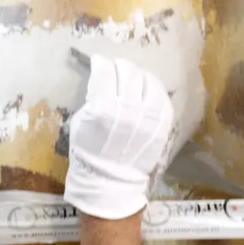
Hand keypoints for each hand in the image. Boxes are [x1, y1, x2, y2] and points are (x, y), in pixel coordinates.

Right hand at [63, 54, 173, 219]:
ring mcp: (148, 117)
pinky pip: (162, 98)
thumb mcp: (80, 122)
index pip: (104, 72)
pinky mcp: (162, 125)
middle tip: (116, 68)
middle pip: (128, 72)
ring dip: (139, 74)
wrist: (111, 182)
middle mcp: (127, 108)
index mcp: (102, 108)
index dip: (100, 63)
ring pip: (148, 80)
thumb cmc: (89, 153)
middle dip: (119, 66)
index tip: (99, 63)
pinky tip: (147, 90)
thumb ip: (93, 99)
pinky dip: (154, 89)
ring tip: (133, 77)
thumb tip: (102, 81)